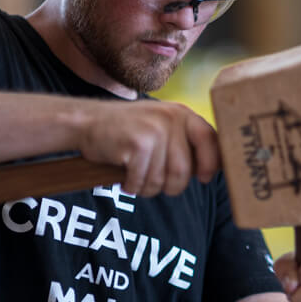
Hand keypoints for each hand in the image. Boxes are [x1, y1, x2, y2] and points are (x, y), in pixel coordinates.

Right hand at [79, 100, 219, 196]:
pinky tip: (125, 176)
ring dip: (147, 187)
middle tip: (153, 182)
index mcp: (181, 113)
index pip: (210, 140)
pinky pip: (142, 180)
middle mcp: (171, 119)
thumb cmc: (127, 131)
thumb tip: (214, 169)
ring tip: (136, 176)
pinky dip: (132, 185)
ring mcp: (154, 130)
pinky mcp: (137, 144)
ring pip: (161, 180)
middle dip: (170, 186)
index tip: (204, 177)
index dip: (211, 164)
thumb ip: (184, 142)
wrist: (86, 122)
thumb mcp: (161, 126)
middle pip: (183, 171)